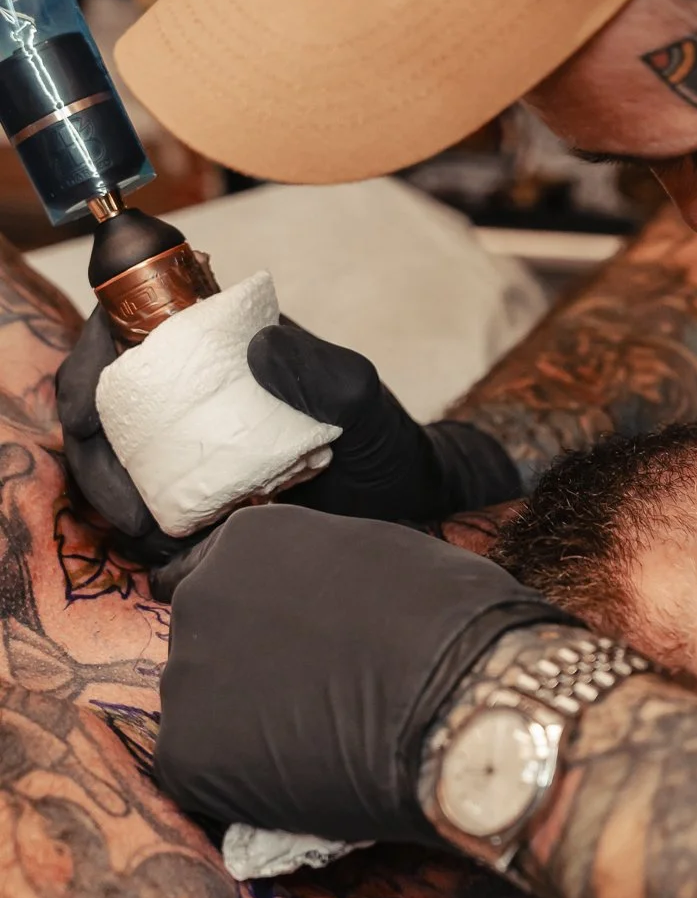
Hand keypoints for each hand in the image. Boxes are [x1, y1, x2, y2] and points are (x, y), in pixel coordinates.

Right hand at [57, 309, 519, 552]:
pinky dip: (159, 549)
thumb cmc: (386, 442)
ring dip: (122, 506)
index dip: (92, 364)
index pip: (130, 332)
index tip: (83, 413)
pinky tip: (183, 566)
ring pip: (121, 472)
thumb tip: (260, 346)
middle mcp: (195, 397)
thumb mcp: (363, 399)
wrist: (412, 511)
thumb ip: (324, 373)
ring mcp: (193, 454)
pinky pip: (157, 527)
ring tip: (160, 541)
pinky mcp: (201, 510)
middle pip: (108, 413)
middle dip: (98, 459)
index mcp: (220, 348)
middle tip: (129, 514)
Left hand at [156, 503, 569, 844]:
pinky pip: (204, 771)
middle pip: (208, 638)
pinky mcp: (185, 757)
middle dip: (246, 665)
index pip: (225, 572)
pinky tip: (301, 779)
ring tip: (313, 742)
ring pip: (203, 706)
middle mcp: (200, 597)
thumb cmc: (448, 615)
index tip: (290, 641)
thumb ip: (325, 571)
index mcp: (248, 537)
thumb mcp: (381, 552)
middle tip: (307, 694)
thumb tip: (326, 598)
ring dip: (242, 723)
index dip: (261, 612)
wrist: (460, 696)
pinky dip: (242, 781)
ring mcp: (186, 678)